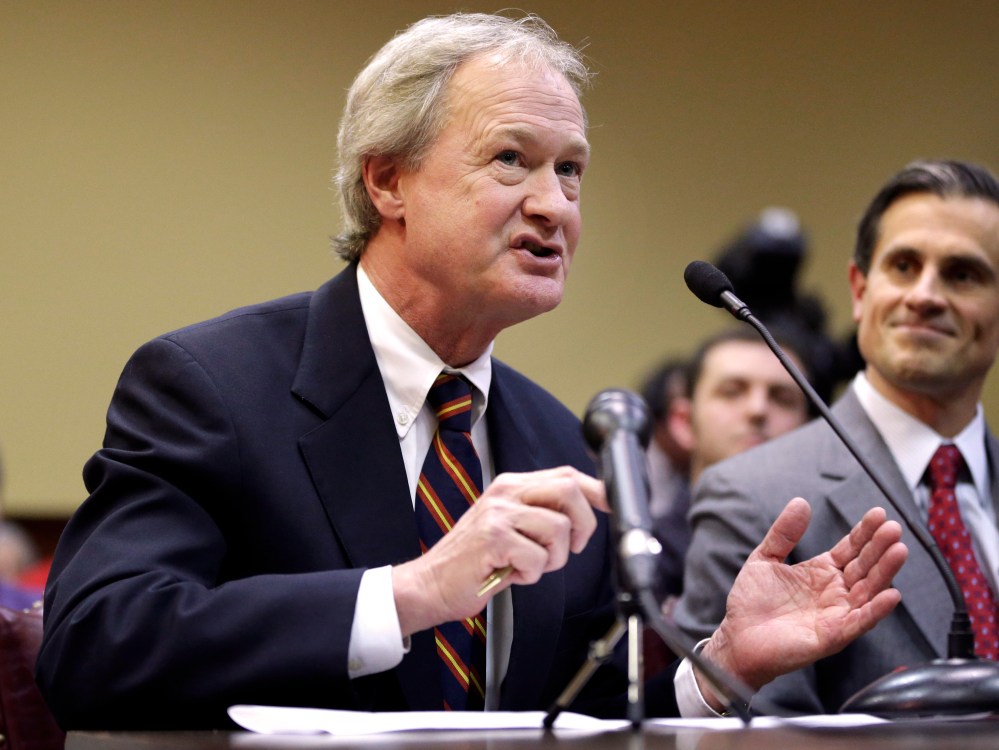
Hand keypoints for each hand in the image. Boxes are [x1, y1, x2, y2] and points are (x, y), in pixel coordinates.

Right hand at [392, 466, 607, 636]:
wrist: (432, 583)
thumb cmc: (475, 560)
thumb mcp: (510, 526)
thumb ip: (542, 514)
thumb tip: (587, 511)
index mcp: (512, 485)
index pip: (566, 475)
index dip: (596, 491)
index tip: (611, 506)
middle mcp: (506, 492)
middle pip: (570, 491)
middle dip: (582, 526)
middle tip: (568, 549)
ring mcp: (499, 513)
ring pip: (559, 528)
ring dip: (552, 559)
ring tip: (527, 565)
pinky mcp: (494, 537)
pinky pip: (538, 557)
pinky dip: (531, 574)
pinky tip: (511, 574)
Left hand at [698, 497, 906, 704]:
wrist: (737, 637)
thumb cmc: (751, 602)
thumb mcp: (765, 558)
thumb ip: (784, 532)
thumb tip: (801, 502)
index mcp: (820, 572)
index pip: (850, 548)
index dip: (864, 532)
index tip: (878, 513)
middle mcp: (834, 592)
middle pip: (864, 566)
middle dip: (880, 547)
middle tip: (893, 528)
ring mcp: (836, 613)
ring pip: (868, 590)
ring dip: (885, 572)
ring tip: (898, 551)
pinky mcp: (833, 635)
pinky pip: (860, 621)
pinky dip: (876, 610)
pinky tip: (891, 594)